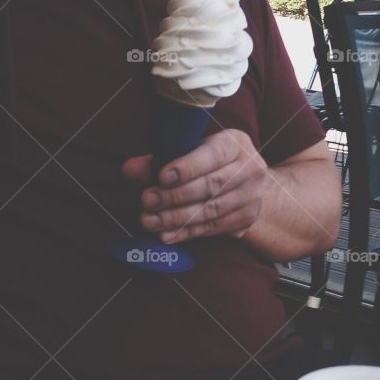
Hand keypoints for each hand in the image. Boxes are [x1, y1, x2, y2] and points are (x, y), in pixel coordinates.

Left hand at [121, 128, 267, 242]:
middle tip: (147, 201)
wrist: (250, 182)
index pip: (212, 155)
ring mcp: (251, 197)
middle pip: (210, 186)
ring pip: (210, 211)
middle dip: (175, 196)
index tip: (162, 177)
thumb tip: (128, 170)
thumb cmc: (211, 160)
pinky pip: (213, 228)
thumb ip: (161, 158)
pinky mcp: (246, 219)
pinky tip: (166, 235)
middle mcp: (249, 169)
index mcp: (235, 144)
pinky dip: (187, 233)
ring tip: (149, 221)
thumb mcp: (192, 150)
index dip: (187, 167)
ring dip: (176, 218)